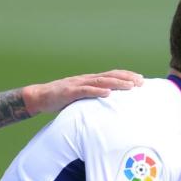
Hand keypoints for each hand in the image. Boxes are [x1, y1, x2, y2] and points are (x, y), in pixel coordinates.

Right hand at [20, 70, 143, 114]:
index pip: (111, 75)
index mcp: (89, 80)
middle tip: (141, 82)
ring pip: (101, 81)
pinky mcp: (69, 92)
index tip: (141, 79)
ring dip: (116, 83)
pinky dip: (97, 91)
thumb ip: (92, 99)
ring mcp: (78, 84)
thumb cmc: (60, 100)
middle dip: (127, 78)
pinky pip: (85, 91)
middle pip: (110, 76)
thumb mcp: (79, 98)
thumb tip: (107, 106)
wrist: (39, 97)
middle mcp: (86, 79)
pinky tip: (107, 93)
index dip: (126, 75)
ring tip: (130, 86)